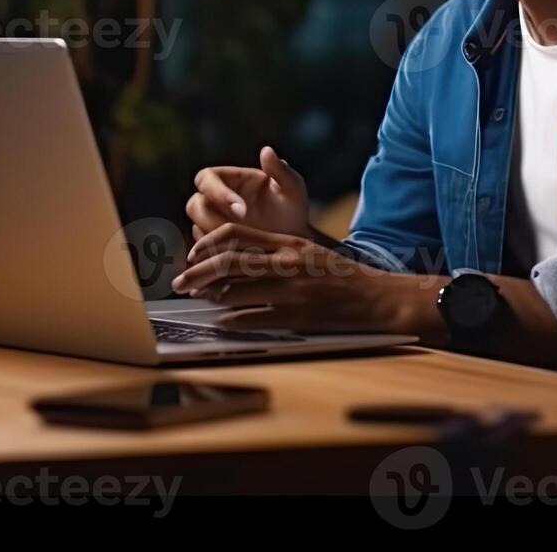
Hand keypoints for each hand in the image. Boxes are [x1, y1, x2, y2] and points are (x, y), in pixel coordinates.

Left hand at [170, 226, 440, 336]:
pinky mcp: (297, 315)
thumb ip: (274, 251)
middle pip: (227, 262)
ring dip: (212, 298)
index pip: (235, 234)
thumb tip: (236, 260)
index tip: (192, 253)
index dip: (207, 243)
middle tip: (180, 282)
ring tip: (200, 301)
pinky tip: (223, 323)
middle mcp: (286, 262)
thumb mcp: (307, 252)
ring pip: (236, 291)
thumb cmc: (340, 276)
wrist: (375, 298)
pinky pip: (255, 318)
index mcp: (287, 242)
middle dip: (196, 273)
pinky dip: (234, 321)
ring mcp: (291, 289)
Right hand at [185, 146, 314, 245]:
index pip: (207, 178)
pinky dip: (213, 258)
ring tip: (238, 250)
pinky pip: (202, 254)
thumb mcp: (292, 189)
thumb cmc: (293, 209)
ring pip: (195, 230)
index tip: (242, 210)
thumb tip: (267, 151)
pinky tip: (234, 264)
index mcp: (227, 179)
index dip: (218, 193)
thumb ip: (280, 171)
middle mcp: (212, 201)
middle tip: (235, 233)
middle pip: (194, 205)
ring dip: (212, 240)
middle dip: (211, 219)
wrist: (294, 244)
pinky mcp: (211, 249)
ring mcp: (209, 226)